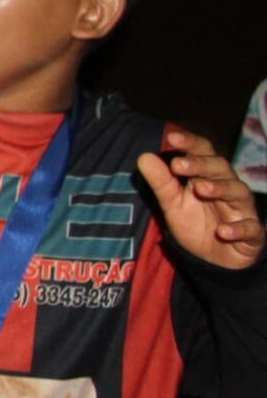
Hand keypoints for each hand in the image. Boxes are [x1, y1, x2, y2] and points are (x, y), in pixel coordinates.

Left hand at [141, 128, 265, 269]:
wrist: (213, 259)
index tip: (171, 138)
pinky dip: (238, 228)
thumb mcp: (173, 204)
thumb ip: (161, 182)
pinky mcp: (252, 233)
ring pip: (238, 192)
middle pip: (220, 168)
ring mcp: (242, 209)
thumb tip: (144, 156)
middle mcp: (228, 187)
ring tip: (200, 188)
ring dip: (220, 189)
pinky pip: (250, 228)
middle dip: (201, 164)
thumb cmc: (195, 224)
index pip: (203, 153)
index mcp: (208, 176)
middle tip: (177, 165)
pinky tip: (223, 231)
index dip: (190, 144)